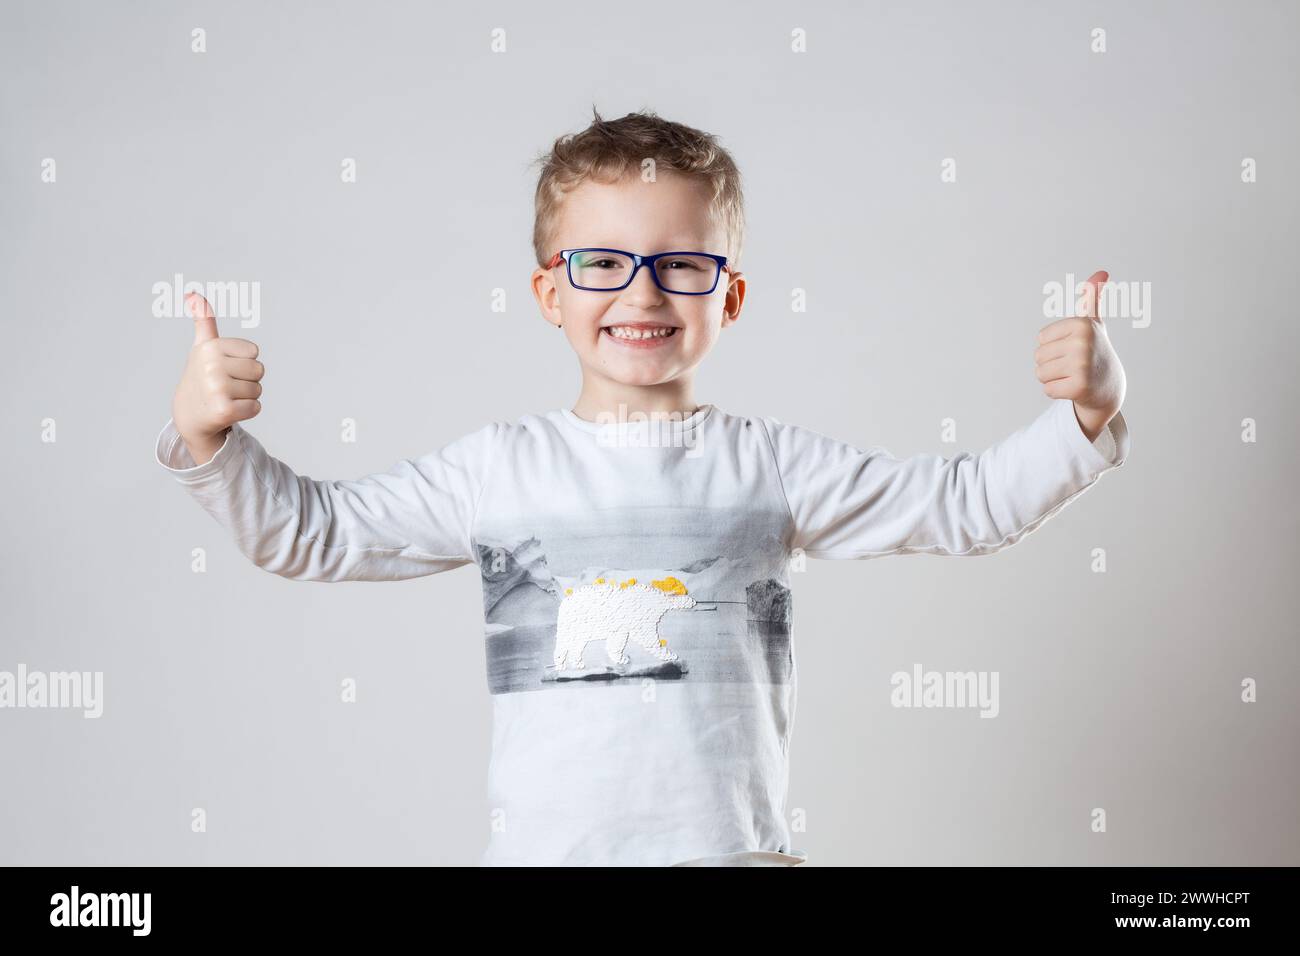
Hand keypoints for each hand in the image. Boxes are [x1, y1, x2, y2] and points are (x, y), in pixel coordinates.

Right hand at [171, 292, 263, 464]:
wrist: (188, 415)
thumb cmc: (201, 377)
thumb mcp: (202, 347)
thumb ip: (204, 321)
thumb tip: (193, 293)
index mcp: (210, 347)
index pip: (254, 352)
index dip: (244, 361)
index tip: (225, 367)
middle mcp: (212, 366)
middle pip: (259, 370)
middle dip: (248, 380)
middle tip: (226, 385)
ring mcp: (217, 388)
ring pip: (258, 390)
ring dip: (246, 396)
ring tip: (225, 397)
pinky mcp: (224, 410)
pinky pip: (256, 407)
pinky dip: (247, 411)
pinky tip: (229, 410)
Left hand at [1034, 269, 1126, 442]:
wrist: (1111, 386)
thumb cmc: (1095, 351)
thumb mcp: (1093, 323)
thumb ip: (1090, 299)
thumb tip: (1101, 272)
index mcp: (1082, 325)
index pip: (1041, 339)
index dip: (1053, 346)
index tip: (1074, 348)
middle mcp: (1082, 343)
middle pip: (1038, 356)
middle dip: (1051, 363)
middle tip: (1074, 364)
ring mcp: (1081, 365)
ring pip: (1040, 373)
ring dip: (1053, 378)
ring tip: (1073, 375)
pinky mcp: (1079, 387)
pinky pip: (1048, 389)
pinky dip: (1058, 391)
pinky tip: (1074, 388)